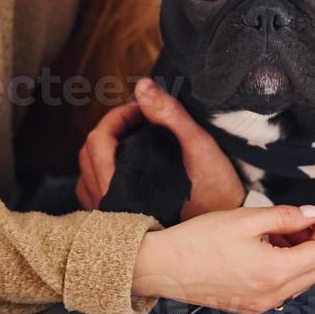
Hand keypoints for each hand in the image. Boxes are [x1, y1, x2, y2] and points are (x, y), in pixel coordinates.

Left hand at [78, 77, 245, 219]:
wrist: (227, 228)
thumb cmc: (217, 191)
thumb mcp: (199, 147)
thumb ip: (170, 115)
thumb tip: (142, 85)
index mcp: (125, 190)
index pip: (98, 142)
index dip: (119, 116)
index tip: (143, 107)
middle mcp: (112, 208)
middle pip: (88, 155)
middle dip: (111, 127)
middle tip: (139, 115)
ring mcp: (113, 218)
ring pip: (87, 174)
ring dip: (103, 148)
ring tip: (131, 135)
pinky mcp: (120, 224)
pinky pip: (94, 192)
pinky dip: (103, 169)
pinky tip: (127, 161)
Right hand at [133, 202, 314, 313]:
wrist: (164, 266)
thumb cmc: (200, 240)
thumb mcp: (247, 219)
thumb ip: (286, 216)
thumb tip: (313, 213)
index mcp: (275, 273)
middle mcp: (272, 295)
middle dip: (314, 239)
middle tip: (296, 218)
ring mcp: (261, 305)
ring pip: (301, 280)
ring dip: (299, 254)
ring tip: (277, 231)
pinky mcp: (249, 306)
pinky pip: (282, 289)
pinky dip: (284, 267)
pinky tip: (265, 248)